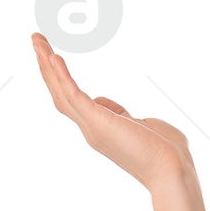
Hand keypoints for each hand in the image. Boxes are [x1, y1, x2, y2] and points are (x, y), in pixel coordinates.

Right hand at [31, 34, 192, 195]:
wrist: (173, 171)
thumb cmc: (167, 152)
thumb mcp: (141, 125)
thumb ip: (123, 114)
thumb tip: (111, 107)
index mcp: (101, 128)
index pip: (74, 100)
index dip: (61, 78)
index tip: (52, 57)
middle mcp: (91, 129)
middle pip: (60, 94)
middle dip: (46, 67)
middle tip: (36, 40)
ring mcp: (93, 127)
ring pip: (61, 92)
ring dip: (47, 65)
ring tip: (37, 40)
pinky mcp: (99, 123)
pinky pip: (75, 95)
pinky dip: (63, 76)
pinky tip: (53, 57)